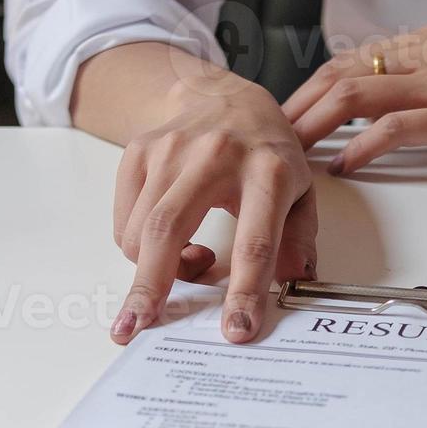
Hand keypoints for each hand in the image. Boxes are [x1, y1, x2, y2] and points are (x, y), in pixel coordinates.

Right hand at [111, 78, 316, 345]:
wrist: (223, 96)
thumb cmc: (266, 152)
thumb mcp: (301, 190)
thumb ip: (299, 238)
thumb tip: (295, 282)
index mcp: (268, 171)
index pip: (255, 241)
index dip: (245, 291)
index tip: (236, 331)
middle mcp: (215, 157)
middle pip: (170, 230)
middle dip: (150, 286)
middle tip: (135, 328)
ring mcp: (170, 151)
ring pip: (141, 230)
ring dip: (153, 268)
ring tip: (190, 260)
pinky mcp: (139, 152)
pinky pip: (125, 220)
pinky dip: (138, 245)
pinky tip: (170, 236)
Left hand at [283, 24, 426, 172]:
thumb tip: (387, 107)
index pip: (350, 60)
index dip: (309, 88)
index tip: (286, 116)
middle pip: (339, 73)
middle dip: (296, 107)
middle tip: (269, 138)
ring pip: (355, 94)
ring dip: (313, 125)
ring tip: (289, 152)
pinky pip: (393, 128)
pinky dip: (359, 147)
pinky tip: (342, 166)